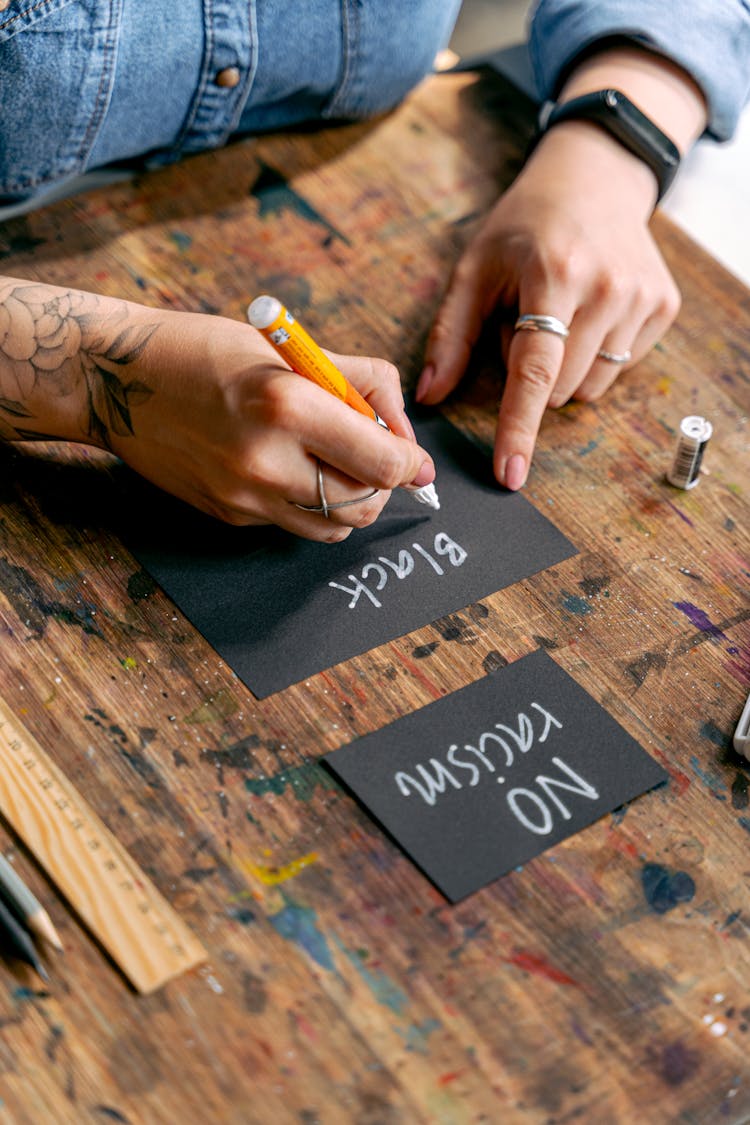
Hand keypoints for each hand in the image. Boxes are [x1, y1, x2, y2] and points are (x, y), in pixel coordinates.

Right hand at [0, 279, 433, 537]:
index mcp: (287, 406)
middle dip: (383, 484)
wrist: (115, 380)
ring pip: (334, 528)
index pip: (384, 463)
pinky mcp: (228, 517)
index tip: (413, 455)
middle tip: (374, 455)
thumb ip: (360, 385)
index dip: (411, 461)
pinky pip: (292, 524)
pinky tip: (288, 466)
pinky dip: (308, 502)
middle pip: (366, 506)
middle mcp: (267, 463)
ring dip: (350, 501)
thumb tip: (406, 432)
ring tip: (333, 462)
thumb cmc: (205, 350)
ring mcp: (244, 499)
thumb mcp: (289, 349)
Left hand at [416, 123, 679, 488]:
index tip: (510, 473)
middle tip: (524, 323)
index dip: (518, 427)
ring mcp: (642, 298)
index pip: (534, 371)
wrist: (594, 177)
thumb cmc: (525, 226)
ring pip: (589, 387)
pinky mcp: (664, 306)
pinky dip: (594, 355)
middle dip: (531, 375)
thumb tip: (429, 396)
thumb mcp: (475, 268)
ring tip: (557, 315)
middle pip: (558, 389)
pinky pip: (618, 369)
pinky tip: (588, 313)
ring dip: (563, 370)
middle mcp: (607, 288)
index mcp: (554, 274)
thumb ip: (450, 335)